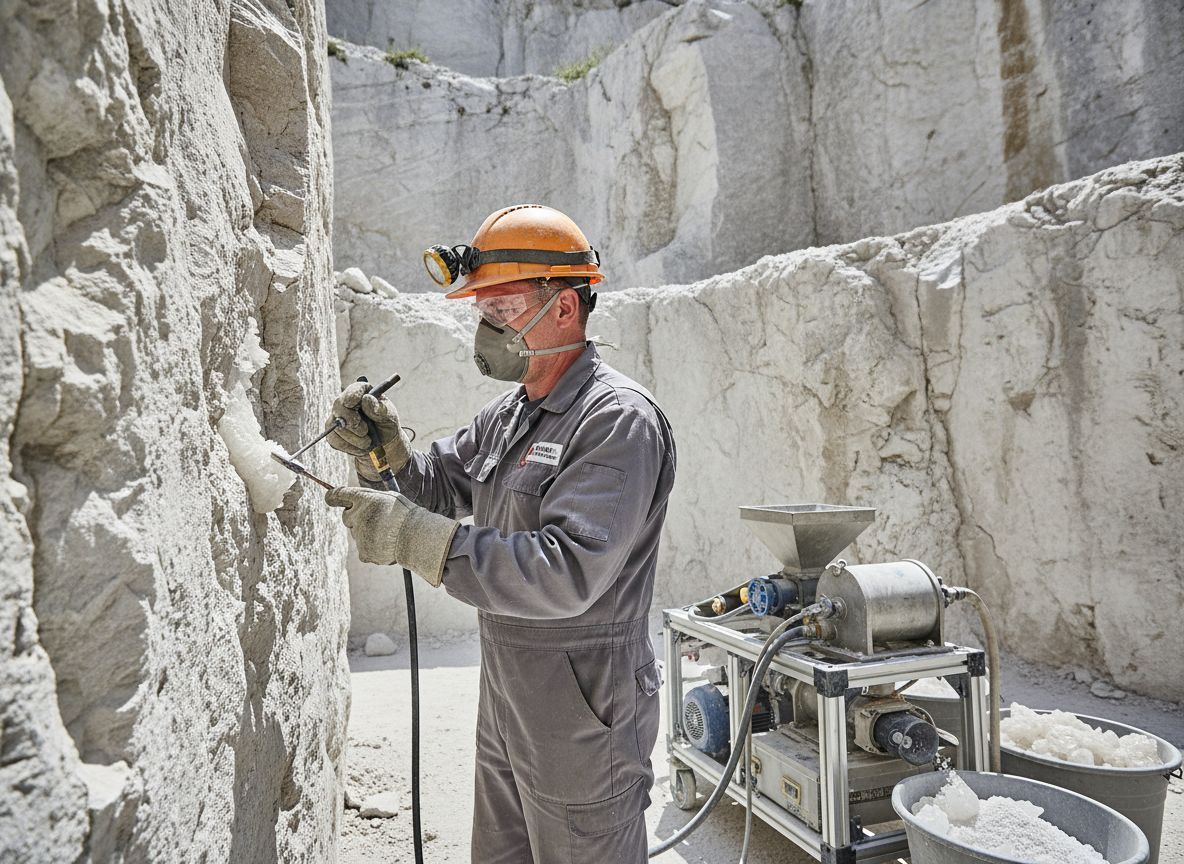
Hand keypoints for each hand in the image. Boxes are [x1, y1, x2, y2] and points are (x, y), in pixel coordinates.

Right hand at [325, 382, 411, 478]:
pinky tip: (360, 447)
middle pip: (339, 407)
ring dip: (355, 439)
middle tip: (365, 431)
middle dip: (352, 422)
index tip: (354, 404)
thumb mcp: (389, 417)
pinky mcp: (333, 433)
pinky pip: (335, 440)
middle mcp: (346, 402)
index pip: (354, 390)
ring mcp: (337, 417)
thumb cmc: (386, 425)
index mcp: (363, 392)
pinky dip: (350, 447)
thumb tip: (367, 399)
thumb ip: (380, 409)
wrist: (383, 444)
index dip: (352, 396)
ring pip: (337, 427)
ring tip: (368, 441)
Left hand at [325, 486, 458, 585]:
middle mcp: (356, 516)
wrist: (415, 536)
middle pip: (347, 516)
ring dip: (367, 532)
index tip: (330, 498)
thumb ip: (370, 498)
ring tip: (388, 533)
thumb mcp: (389, 497)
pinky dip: (372, 548)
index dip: (332, 497)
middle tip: (376, 519)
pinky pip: (363, 549)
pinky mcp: (363, 552)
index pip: (337, 495)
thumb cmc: (405, 514)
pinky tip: (386, 544)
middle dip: (356, 517)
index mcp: (363, 499)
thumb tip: (356, 501)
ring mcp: (359, 535)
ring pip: (357, 533)